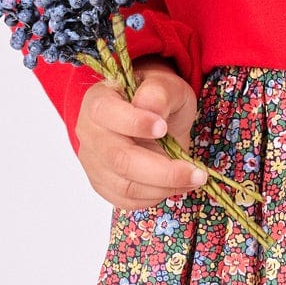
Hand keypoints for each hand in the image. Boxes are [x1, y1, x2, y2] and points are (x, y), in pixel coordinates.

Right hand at [74, 57, 206, 209]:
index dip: (134, 123)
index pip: (106, 113)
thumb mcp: (164, 84)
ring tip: (194, 178)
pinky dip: (155, 196)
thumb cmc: (157, 97)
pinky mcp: (103, 184)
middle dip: (161, 170)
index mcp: (99, 100)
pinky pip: (126, 200)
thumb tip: (152, 109)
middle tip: (196, 172)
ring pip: (124, 186)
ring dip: (163, 187)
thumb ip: (158, 92)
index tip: (164, 128)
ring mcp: (93, 162)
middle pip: (118, 158)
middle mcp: (89, 133)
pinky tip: (177, 185)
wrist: (153, 116)